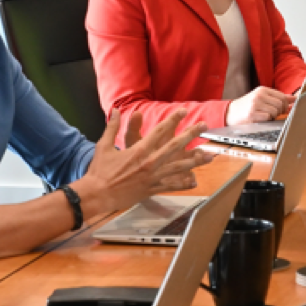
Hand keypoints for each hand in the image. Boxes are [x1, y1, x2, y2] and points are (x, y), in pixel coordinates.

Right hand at [76, 108, 214, 217]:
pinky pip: (170, 186)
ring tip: (209, 155)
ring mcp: (152, 177)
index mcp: (139, 151)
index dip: (173, 120)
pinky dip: (183, 184)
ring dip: (195, 160)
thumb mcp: (103, 145)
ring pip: (178, 168)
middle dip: (191, 135)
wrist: (96, 195)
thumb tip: (115, 110)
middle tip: (204, 126)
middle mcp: (149, 163)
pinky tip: (195, 181)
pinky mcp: (151, 190)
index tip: (184, 111)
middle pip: (174, 146)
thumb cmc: (99, 171)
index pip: (160, 131)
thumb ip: (112, 127)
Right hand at [226, 87, 294, 126]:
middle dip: (280, 112)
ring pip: (275, 111)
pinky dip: (266, 120)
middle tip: (273, 114)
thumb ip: (278, 98)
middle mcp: (259, 95)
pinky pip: (268, 118)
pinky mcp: (252, 114)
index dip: (285, 105)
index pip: (283, 96)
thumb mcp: (262, 98)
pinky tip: (260, 119)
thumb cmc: (248, 106)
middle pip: (280, 104)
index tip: (283, 110)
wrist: (230, 112)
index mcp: (263, 90)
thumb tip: (294, 99)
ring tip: (265, 116)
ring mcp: (255, 104)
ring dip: (273, 116)